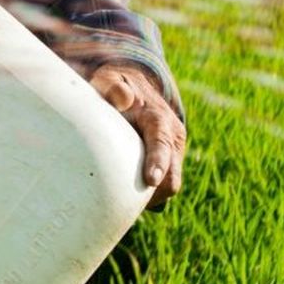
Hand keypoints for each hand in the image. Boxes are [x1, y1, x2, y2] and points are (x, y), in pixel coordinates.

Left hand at [89, 62, 184, 207]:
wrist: (135, 89)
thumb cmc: (116, 87)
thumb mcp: (110, 80)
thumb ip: (113, 87)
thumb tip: (122, 98)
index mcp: (158, 118)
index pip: (162, 142)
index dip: (158, 161)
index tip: (151, 179)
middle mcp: (172, 138)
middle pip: (172, 177)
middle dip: (153, 193)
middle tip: (124, 203)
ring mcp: (173, 154)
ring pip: (168, 188)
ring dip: (148, 198)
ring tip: (119, 202)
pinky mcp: (168, 165)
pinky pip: (161, 190)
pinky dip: (147, 198)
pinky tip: (124, 198)